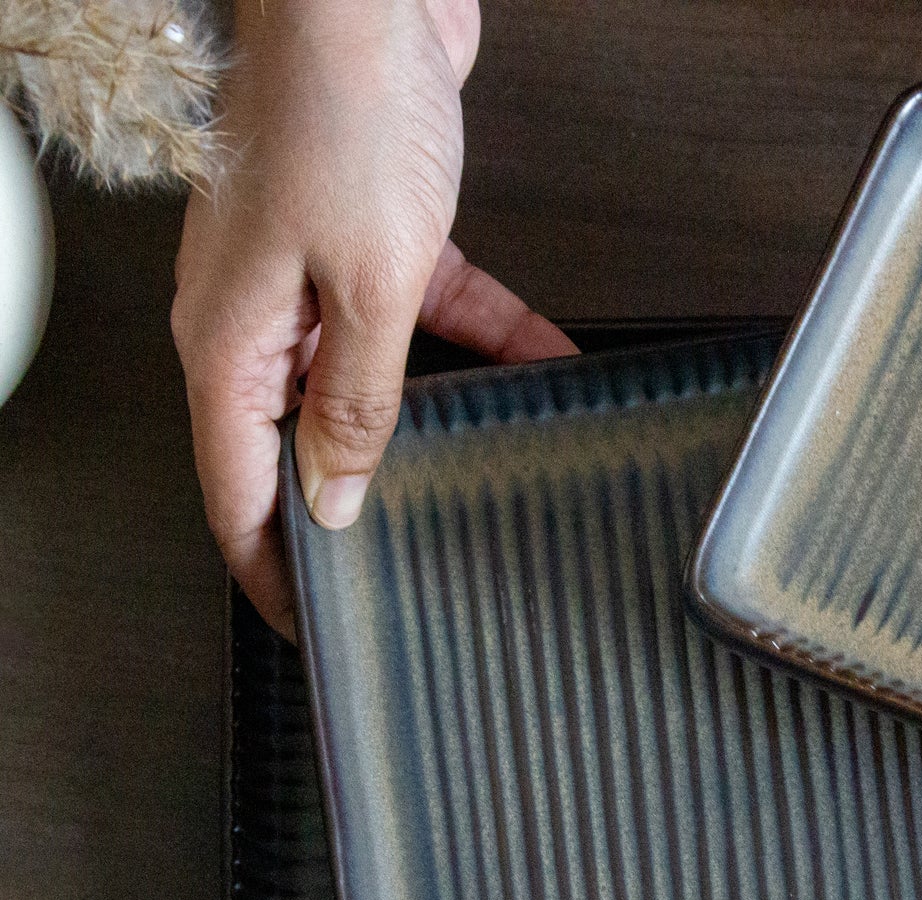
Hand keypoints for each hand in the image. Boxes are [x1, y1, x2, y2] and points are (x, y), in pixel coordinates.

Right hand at [171, 0, 576, 637]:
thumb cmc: (339, 114)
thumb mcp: (368, 287)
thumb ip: (357, 402)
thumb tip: (335, 497)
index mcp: (231, 348)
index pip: (237, 492)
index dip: (273, 567)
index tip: (317, 624)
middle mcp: (264, 324)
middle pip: (305, 447)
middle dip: (362, 507)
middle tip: (415, 564)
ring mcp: (318, 282)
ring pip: (379, 387)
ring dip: (442, 424)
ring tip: (493, 475)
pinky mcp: (376, 244)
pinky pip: (435, 318)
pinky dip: (492, 344)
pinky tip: (550, 369)